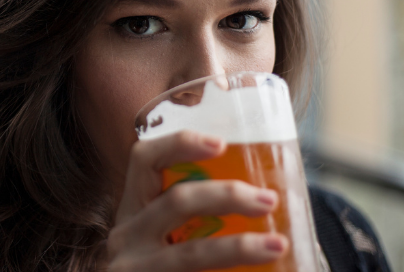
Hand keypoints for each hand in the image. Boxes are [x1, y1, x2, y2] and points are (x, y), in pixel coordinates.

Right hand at [106, 130, 288, 271]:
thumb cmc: (159, 268)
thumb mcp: (157, 242)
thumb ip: (194, 223)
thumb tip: (268, 210)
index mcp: (133, 212)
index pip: (145, 161)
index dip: (179, 144)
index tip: (220, 144)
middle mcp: (127, 237)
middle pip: (176, 201)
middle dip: (227, 196)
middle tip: (268, 200)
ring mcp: (134, 269)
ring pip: (192, 253)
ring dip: (239, 247)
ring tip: (277, 245)